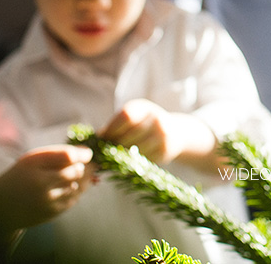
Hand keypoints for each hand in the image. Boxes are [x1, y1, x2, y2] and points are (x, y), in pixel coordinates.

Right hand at [0, 145, 95, 246]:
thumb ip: (57, 154)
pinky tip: (62, 190)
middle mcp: (39, 182)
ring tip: (66, 179)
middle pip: (76, 171)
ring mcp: (46, 199)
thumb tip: (89, 154)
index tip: (87, 154)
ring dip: (77, 181)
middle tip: (79, 167)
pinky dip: (72, 193)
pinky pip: (73, 199)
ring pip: (76, 186)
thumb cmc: (21, 177)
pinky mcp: (51, 212)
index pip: (68, 155)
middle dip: (81, 168)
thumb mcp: (31, 160)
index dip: (83, 154)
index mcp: (33, 163)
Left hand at [101, 98, 217, 167]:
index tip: (101, 138)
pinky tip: (130, 161)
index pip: (126, 116)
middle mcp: (156, 119)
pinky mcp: (165, 151)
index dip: (111, 128)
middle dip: (114, 145)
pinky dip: (134, 162)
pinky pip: (143, 159)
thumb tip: (95, 138)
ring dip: (122, 156)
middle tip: (104, 152)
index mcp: (144, 108)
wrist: (176, 132)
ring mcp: (163, 135)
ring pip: (135, 150)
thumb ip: (116, 125)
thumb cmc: (145, 124)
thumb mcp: (134, 118)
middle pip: (129, 135)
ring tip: (115, 157)